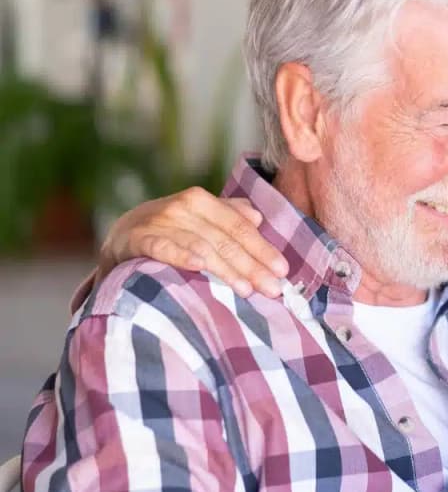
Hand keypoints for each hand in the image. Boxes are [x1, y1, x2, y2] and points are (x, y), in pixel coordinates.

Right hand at [98, 187, 287, 297]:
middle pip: (224, 240)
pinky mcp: (136, 239)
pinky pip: (162, 247)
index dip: (262, 249)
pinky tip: (198, 267)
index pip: (239, 227)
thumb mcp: (200, 220)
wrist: (119, 236)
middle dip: (252, 266)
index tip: (283, 271)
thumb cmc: (170, 231)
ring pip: (200, 246)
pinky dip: (180, 255)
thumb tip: (257, 218)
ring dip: (225, 269)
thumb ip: (228, 216)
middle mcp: (182, 206)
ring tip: (246, 290)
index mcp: (202, 201)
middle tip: (272, 289)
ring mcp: (158, 221)